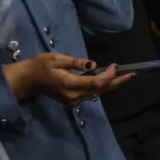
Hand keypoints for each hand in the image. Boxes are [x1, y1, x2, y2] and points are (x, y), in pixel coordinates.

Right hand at [4, 53, 134, 106]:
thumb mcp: (57, 59)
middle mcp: (74, 96)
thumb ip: (76, 63)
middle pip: (101, 90)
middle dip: (117, 82)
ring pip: (97, 93)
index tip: (115, 66)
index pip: (96, 83)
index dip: (109, 76)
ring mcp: (74, 100)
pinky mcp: (73, 101)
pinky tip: (107, 79)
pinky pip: (91, 94)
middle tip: (132, 74)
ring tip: (124, 76)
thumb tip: (93, 65)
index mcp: (70, 84)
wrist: (27, 80)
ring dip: (110, 84)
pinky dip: (100, 87)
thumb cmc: (40, 66)